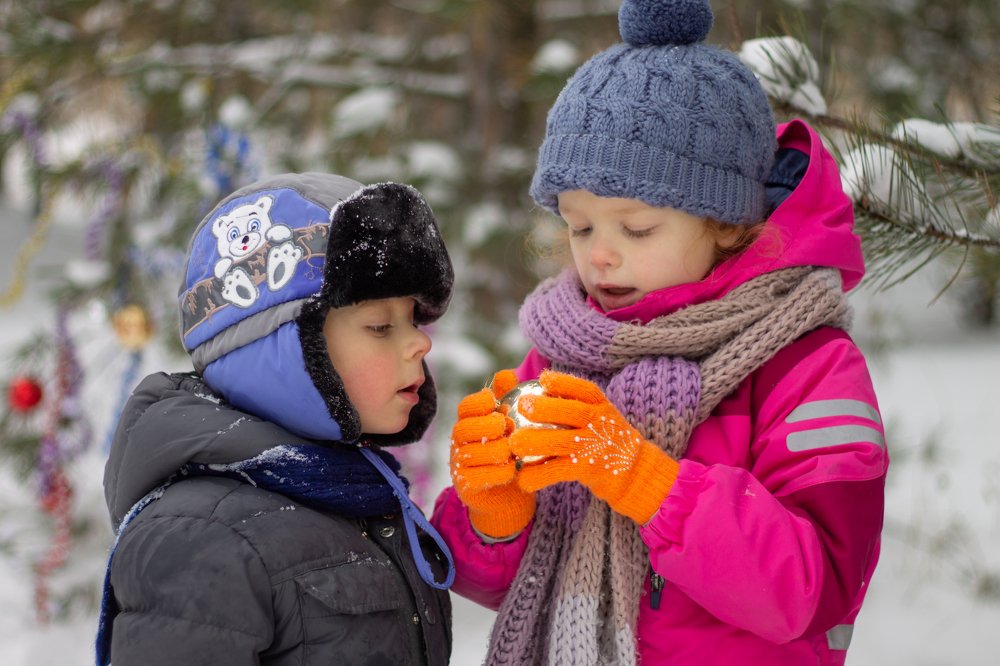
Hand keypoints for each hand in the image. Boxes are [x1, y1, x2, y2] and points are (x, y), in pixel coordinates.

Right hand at [450, 370, 535, 538]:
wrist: (509, 494)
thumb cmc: (510, 452)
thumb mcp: (510, 423)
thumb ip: (507, 397)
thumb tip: (508, 372)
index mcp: (470, 423)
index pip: (465, 408)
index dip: (478, 402)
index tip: (494, 401)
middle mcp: (460, 442)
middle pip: (463, 428)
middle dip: (485, 425)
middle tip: (504, 426)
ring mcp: (460, 464)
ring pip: (471, 453)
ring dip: (494, 449)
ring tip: (512, 450)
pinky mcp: (466, 486)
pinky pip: (477, 477)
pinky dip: (496, 472)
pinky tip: (512, 469)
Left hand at [510, 370, 678, 524]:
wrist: (636, 474)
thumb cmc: (608, 441)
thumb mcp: (602, 417)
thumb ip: (578, 406)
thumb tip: (541, 389)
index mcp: (603, 407)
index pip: (585, 390)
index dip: (563, 382)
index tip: (543, 379)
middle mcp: (601, 424)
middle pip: (573, 412)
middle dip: (546, 408)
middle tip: (522, 405)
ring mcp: (595, 448)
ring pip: (562, 442)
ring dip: (536, 442)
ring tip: (515, 443)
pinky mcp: (589, 471)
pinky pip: (559, 472)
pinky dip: (539, 475)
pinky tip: (523, 479)